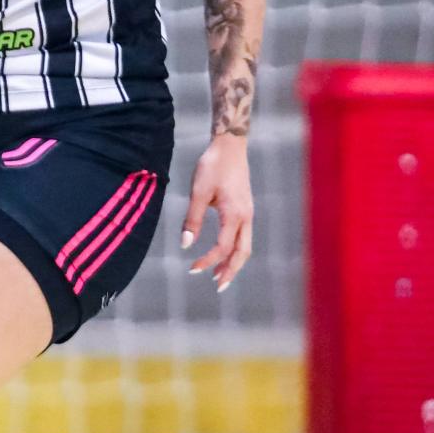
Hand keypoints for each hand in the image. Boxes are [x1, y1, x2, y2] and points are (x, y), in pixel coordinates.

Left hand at [181, 131, 253, 291]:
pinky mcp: (246, 208)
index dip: (208, 261)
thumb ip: (192, 220)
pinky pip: (244, 236)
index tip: (192, 268)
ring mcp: (248, 213)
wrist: (230, 145)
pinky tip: (224, 253)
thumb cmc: (213, 165)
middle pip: (242, 253)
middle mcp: (246, 216)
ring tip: (220, 275)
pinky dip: (235, 249)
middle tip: (217, 287)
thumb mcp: (198, 191)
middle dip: (230, 271)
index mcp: (234, 214)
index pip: (222, 247)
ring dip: (233, 262)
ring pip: (245, 245)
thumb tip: (185, 244)